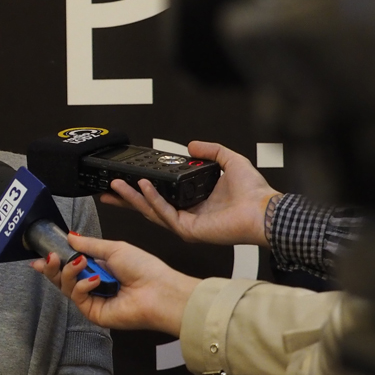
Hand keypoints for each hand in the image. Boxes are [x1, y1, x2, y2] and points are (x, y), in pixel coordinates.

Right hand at [33, 234, 200, 335]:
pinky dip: (82, 286)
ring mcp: (93, 300)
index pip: (71, 264)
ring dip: (68, 272)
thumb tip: (70, 236)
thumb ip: (89, 244)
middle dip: (53, 267)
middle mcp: (94, 284)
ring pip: (66, 286)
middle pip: (63, 277)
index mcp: (100, 268)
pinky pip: (77, 297)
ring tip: (78, 263)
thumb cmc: (144, 268)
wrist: (159, 291)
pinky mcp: (94, 313)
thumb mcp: (114, 248)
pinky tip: (95, 280)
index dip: (56, 260)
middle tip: (50, 257)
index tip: (42, 254)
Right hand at [99, 141, 279, 246]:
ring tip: (118, 186)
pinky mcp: (188, 230)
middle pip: (149, 206)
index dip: (142, 188)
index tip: (128, 179)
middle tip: (110, 187)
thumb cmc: (255, 194)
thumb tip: (192, 144)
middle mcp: (187, 214)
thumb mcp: (230, 161)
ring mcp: (186, 224)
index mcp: (195, 201)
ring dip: (133, 197)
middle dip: (127, 198)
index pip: (162, 196)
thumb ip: (211, 150)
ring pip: (151, 211)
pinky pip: (165, 214)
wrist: (264, 210)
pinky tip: (144, 187)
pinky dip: (152, 200)